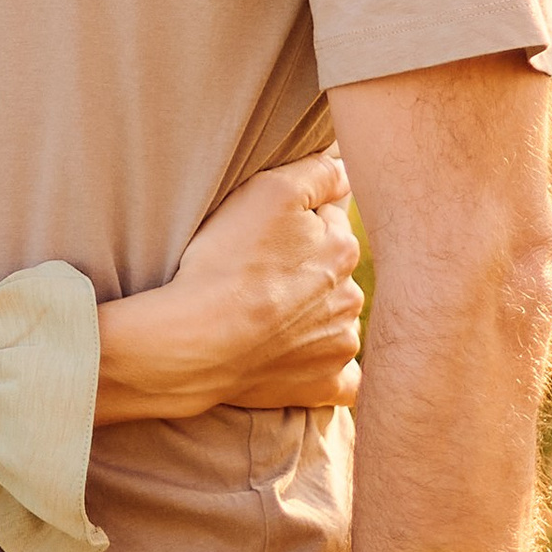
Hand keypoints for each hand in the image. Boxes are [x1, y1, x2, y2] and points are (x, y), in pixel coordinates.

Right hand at [93, 149, 362, 422]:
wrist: (200, 341)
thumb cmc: (228, 261)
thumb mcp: (270, 192)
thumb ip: (319, 173)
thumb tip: (348, 167)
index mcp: (342, 248)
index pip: (329, 221)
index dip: (299, 221)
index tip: (267, 231)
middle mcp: (351, 296)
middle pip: (333, 272)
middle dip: (309, 269)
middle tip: (263, 273)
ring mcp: (339, 343)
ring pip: (335, 320)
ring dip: (314, 316)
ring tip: (268, 315)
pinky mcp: (325, 383)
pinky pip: (342, 379)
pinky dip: (326, 370)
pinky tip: (303, 362)